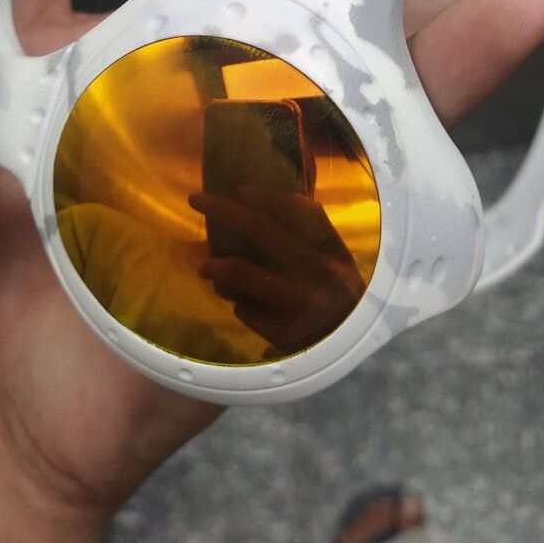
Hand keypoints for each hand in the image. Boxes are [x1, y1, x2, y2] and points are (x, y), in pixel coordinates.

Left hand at [191, 186, 365, 349]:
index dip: (263, 195)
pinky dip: (238, 304)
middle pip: (260, 229)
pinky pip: (245, 310)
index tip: (237, 190)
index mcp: (333, 251)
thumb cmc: (341, 299)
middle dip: (222, 208)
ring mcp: (300, 304)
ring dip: (215, 266)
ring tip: (205, 268)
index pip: (296, 209)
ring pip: (242, 272)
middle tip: (196, 200)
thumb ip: (313, 235)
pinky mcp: (284, 334)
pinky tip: (240, 304)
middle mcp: (318, 273)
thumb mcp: (339, 263)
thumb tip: (270, 200)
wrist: (348, 352)